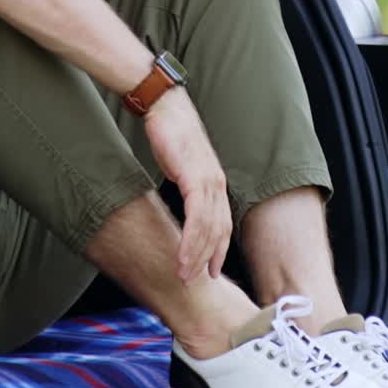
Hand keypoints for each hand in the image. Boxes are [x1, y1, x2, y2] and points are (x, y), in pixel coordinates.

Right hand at [142, 88, 231, 281]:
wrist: (164, 106)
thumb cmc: (171, 134)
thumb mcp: (182, 165)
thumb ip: (188, 185)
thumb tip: (184, 203)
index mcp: (216, 181)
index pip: (223, 224)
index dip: (218, 250)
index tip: (211, 272)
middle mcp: (217, 183)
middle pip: (219, 231)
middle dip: (208, 260)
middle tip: (195, 282)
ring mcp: (208, 180)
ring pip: (208, 229)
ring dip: (196, 256)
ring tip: (184, 276)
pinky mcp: (194, 176)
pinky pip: (196, 217)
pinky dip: (190, 239)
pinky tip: (182, 255)